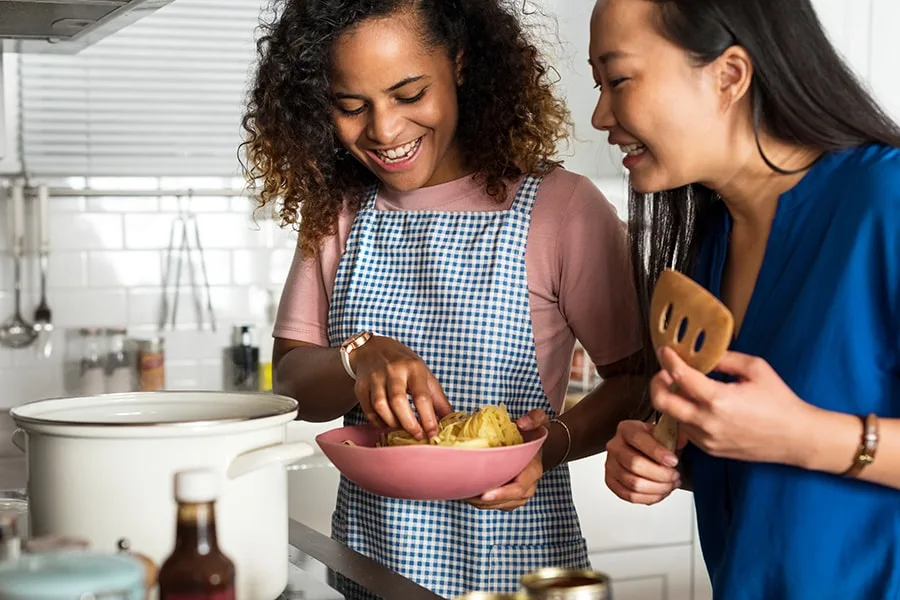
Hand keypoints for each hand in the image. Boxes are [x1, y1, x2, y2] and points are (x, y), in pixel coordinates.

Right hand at [352, 336, 452, 439]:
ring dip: (393, 423)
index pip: (421, 395)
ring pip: (381, 406)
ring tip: (402, 428)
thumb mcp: (424, 376)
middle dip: (409, 423)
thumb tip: (453, 421)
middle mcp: (393, 370)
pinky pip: (368, 410)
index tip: (432, 433)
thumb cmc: (404, 365)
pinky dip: (378, 422)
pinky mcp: (360, 386)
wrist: (373, 349)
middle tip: (418, 435)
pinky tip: (387, 424)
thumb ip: (438, 400)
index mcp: (414, 368)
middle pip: (398, 401)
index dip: (428, 417)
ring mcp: (374, 377)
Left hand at [466, 409, 548, 510]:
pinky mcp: (509, 498)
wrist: (536, 446)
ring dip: (479, 502)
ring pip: (498, 505)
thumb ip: (535, 418)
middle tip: (464, 494)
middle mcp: (528, 486)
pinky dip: (479, 501)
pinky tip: (465, 493)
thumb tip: (522, 423)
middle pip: (506, 500)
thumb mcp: (539, 421)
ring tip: (461, 493)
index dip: (502, 493)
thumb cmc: (534, 433)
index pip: (519, 487)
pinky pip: (494, 505)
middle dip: (484, 500)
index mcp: (533, 470)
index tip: (484, 493)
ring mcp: (519, 495)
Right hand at [605, 420, 681, 504]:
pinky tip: (660, 492)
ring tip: (670, 485)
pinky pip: (629, 496)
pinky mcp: (611, 481)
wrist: (646, 452)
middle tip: (675, 476)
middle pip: (634, 464)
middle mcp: (615, 446)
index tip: (673, 461)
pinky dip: (648, 497)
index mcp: (626, 429)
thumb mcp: (666, 433)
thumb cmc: (656, 442)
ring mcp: (611, 465)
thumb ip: (675, 435)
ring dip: (656, 488)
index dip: (657, 452)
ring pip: (633, 483)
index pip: (638, 439)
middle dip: (660, 474)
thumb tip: (683, 439)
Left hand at [653, 347, 813, 464]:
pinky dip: (684, 416)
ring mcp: (707, 439)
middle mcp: (708, 422)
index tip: (664, 351)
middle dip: (657, 383)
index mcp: (719, 400)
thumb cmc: (781, 402)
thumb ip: (725, 359)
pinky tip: (697, 406)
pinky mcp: (710, 450)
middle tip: (665, 372)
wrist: (797, 438)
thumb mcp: (756, 369)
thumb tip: (702, 354)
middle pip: (662, 402)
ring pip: (672, 417)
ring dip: (672, 400)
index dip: (668, 360)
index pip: (679, 376)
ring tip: (684, 387)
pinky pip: (686, 430)